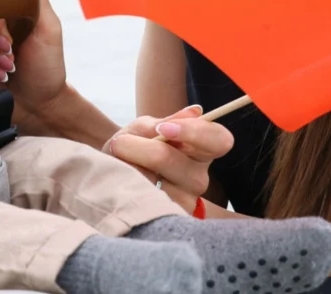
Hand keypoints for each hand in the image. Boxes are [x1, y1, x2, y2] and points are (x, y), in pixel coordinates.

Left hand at [103, 105, 233, 212]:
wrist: (110, 173)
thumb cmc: (132, 146)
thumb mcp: (143, 128)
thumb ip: (165, 122)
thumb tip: (196, 111)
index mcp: (201, 149)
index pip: (220, 140)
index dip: (194, 132)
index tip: (163, 129)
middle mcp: (199, 178)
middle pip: (179, 163)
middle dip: (144, 150)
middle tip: (121, 143)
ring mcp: (186, 201)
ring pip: (159, 185)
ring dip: (131, 169)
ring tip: (119, 164)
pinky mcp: (168, 219)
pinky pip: (147, 202)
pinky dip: (130, 188)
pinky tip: (124, 182)